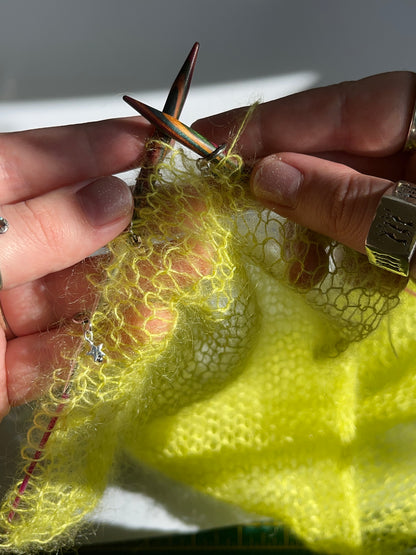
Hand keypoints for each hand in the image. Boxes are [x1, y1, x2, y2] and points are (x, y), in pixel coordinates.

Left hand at [0, 117, 149, 420]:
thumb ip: (37, 228)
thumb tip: (112, 201)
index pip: (36, 161)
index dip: (95, 147)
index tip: (152, 141)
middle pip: (68, 232)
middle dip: (131, 227)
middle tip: (184, 217)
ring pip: (72, 296)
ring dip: (128, 288)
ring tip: (179, 274)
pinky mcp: (1, 371)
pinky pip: (59, 354)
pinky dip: (100, 344)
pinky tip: (143, 327)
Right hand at [194, 71, 415, 275]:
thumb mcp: (407, 228)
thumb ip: (345, 202)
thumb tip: (268, 177)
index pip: (338, 107)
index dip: (270, 125)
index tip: (211, 140)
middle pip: (335, 148)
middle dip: (280, 179)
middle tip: (221, 195)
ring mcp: (414, 185)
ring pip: (344, 187)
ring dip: (306, 223)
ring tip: (283, 257)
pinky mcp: (409, 219)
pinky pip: (363, 219)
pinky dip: (335, 243)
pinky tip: (313, 268)